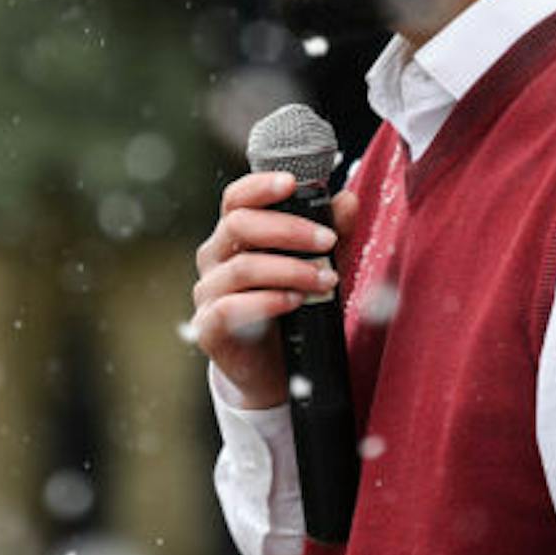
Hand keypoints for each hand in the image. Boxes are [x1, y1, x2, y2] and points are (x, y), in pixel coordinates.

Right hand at [192, 172, 360, 409]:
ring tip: (326, 281)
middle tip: (328, 241)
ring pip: (242, 268)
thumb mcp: (321, 265)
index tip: (292, 183)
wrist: (279, 371)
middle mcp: (215, 257)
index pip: (236, 198)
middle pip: (239, 225)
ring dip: (290, 270)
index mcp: (235, 235)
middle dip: (289, 229)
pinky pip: (230, 308)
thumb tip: (348, 200)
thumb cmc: (295, 308)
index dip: (260, 186)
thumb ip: (334, 234)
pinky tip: (295, 301)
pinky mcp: (208, 327)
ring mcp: (208, 293)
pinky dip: (267, 302)